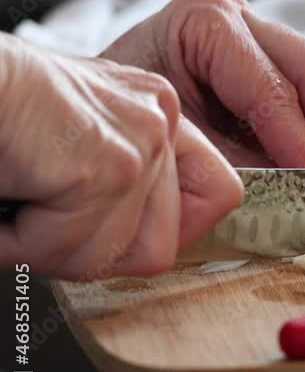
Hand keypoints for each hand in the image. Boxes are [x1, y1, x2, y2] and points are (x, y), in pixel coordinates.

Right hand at [0, 34, 242, 279]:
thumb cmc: (0, 116)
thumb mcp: (76, 141)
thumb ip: (128, 186)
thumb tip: (161, 249)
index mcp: (156, 114)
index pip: (215, 196)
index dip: (160, 231)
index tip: (110, 231)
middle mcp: (158, 121)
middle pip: (160, 245)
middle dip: (88, 247)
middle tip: (39, 211)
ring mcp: (136, 145)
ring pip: (113, 256)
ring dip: (50, 247)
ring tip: (19, 195)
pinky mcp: (104, 169)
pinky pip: (71, 249)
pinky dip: (20, 242)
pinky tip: (7, 198)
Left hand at [101, 0, 304, 168]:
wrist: (121, 118)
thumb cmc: (138, 128)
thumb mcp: (175, 147)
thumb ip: (235, 169)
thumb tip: (297, 196)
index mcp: (205, 24)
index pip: (272, 85)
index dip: (300, 139)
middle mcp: (247, 20)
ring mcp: (276, 38)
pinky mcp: (296, 65)